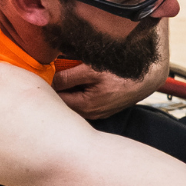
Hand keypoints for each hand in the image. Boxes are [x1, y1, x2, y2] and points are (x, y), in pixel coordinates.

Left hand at [50, 57, 164, 119]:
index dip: (45, 88)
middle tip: (45, 76)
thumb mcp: (91, 71)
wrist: (148, 77)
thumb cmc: (122, 72)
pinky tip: (77, 83)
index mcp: (85, 106)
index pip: (55, 101)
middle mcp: (91, 114)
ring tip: (60, 78)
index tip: (38, 77)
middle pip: (63, 104)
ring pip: (73, 104)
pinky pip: (83, 103)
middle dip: (53, 92)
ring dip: (66, 93)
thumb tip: (47, 79)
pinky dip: (77, 94)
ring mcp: (98, 113)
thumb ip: (67, 77)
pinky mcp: (103, 109)